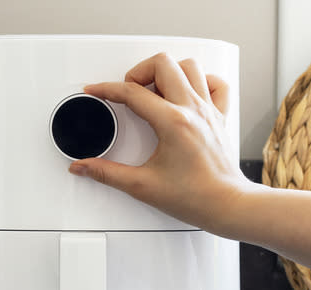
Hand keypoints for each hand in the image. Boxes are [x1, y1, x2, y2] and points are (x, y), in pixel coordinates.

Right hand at [68, 53, 251, 233]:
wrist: (226, 205)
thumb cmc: (194, 197)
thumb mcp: (142, 185)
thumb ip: (107, 173)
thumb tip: (83, 166)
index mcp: (172, 123)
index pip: (132, 93)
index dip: (107, 89)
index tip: (96, 91)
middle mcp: (192, 110)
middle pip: (163, 64)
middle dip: (138, 71)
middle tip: (128, 90)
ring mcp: (208, 110)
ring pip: (189, 66)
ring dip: (167, 72)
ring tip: (153, 89)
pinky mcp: (219, 116)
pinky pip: (215, 83)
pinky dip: (199, 80)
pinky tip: (185, 93)